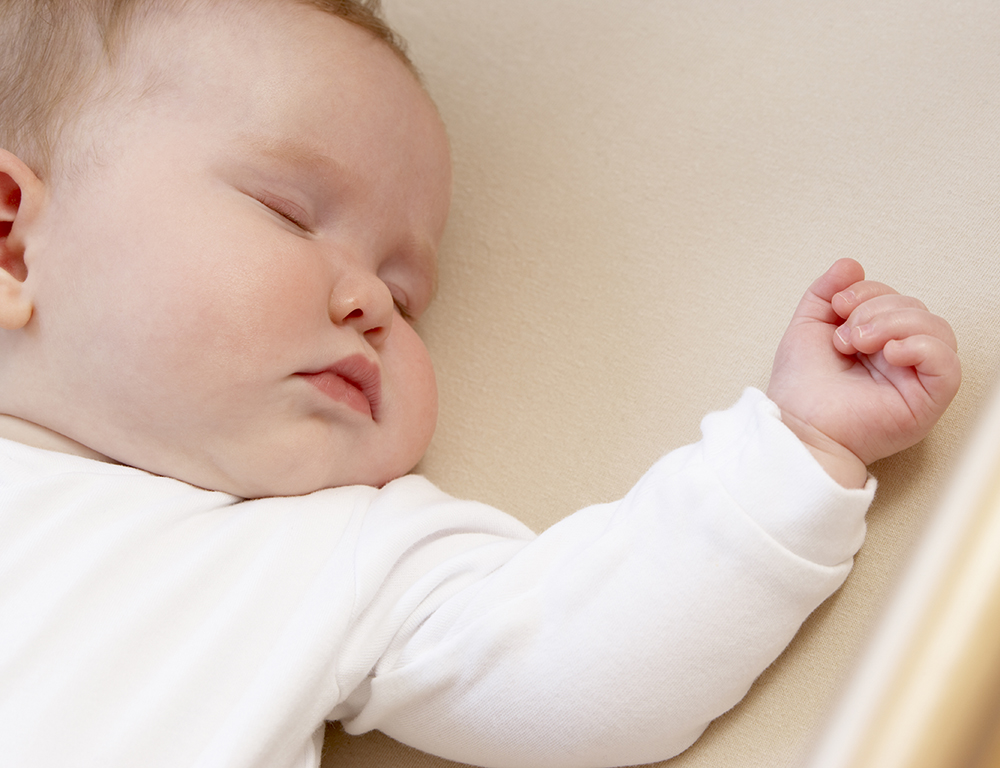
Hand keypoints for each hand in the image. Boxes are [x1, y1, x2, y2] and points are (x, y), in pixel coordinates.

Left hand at [766, 259, 960, 487]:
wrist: (798, 426)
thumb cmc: (801, 387)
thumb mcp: (808, 326)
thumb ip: (827, 292)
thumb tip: (851, 264)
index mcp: (877, 340)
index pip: (895, 298)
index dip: (869, 292)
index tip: (837, 307)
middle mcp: (901, 358)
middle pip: (916, 308)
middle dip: (876, 310)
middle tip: (845, 336)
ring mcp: (917, 379)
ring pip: (936, 329)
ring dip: (894, 324)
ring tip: (858, 343)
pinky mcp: (928, 400)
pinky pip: (949, 363)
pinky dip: (921, 347)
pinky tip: (889, 353)